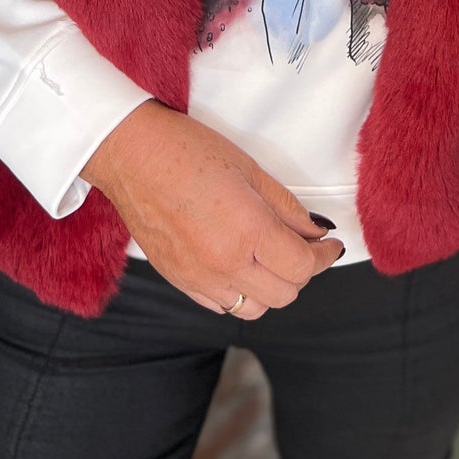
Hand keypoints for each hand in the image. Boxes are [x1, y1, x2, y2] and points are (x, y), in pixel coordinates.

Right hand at [80, 100, 343, 317]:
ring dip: (269, 287)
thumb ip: (286, 207)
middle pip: (284, 295)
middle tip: (302, 246)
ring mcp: (198, 278)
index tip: (328, 245)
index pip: (302, 267)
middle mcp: (224, 264)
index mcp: (246, 231)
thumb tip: (316, 231)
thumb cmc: (187, 150)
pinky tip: (237, 264)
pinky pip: (220, 306)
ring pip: (253, 309)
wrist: (129, 154)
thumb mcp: (249, 169)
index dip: (323, 257)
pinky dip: (237, 292)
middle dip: (300, 272)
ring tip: (268, 256)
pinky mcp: (178, 281)